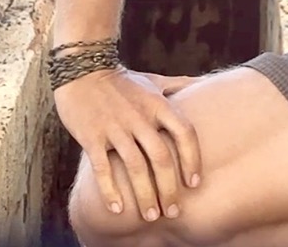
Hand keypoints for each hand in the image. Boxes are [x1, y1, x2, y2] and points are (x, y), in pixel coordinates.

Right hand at [53, 67, 202, 221]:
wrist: (83, 70)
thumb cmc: (123, 81)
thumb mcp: (154, 81)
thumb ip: (178, 85)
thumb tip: (203, 83)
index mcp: (158, 104)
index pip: (184, 133)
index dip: (192, 160)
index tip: (194, 183)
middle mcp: (140, 117)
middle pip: (161, 157)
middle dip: (169, 189)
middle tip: (173, 211)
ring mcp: (116, 127)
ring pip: (135, 167)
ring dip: (145, 196)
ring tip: (151, 216)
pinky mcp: (92, 137)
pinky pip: (103, 169)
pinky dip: (111, 191)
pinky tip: (118, 209)